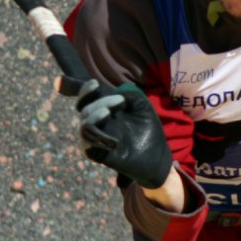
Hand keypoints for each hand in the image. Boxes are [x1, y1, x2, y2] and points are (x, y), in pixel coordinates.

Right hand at [57, 76, 172, 189]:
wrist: (156, 156)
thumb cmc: (148, 129)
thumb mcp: (142, 106)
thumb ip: (129, 94)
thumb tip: (114, 91)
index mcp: (105, 109)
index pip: (87, 98)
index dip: (84, 90)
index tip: (95, 84)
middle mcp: (99, 123)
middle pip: (85, 109)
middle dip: (100, 102)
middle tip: (121, 101)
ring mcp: (98, 139)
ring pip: (83, 127)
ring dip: (94, 116)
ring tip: (107, 113)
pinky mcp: (99, 154)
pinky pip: (86, 146)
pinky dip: (97, 140)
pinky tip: (114, 141)